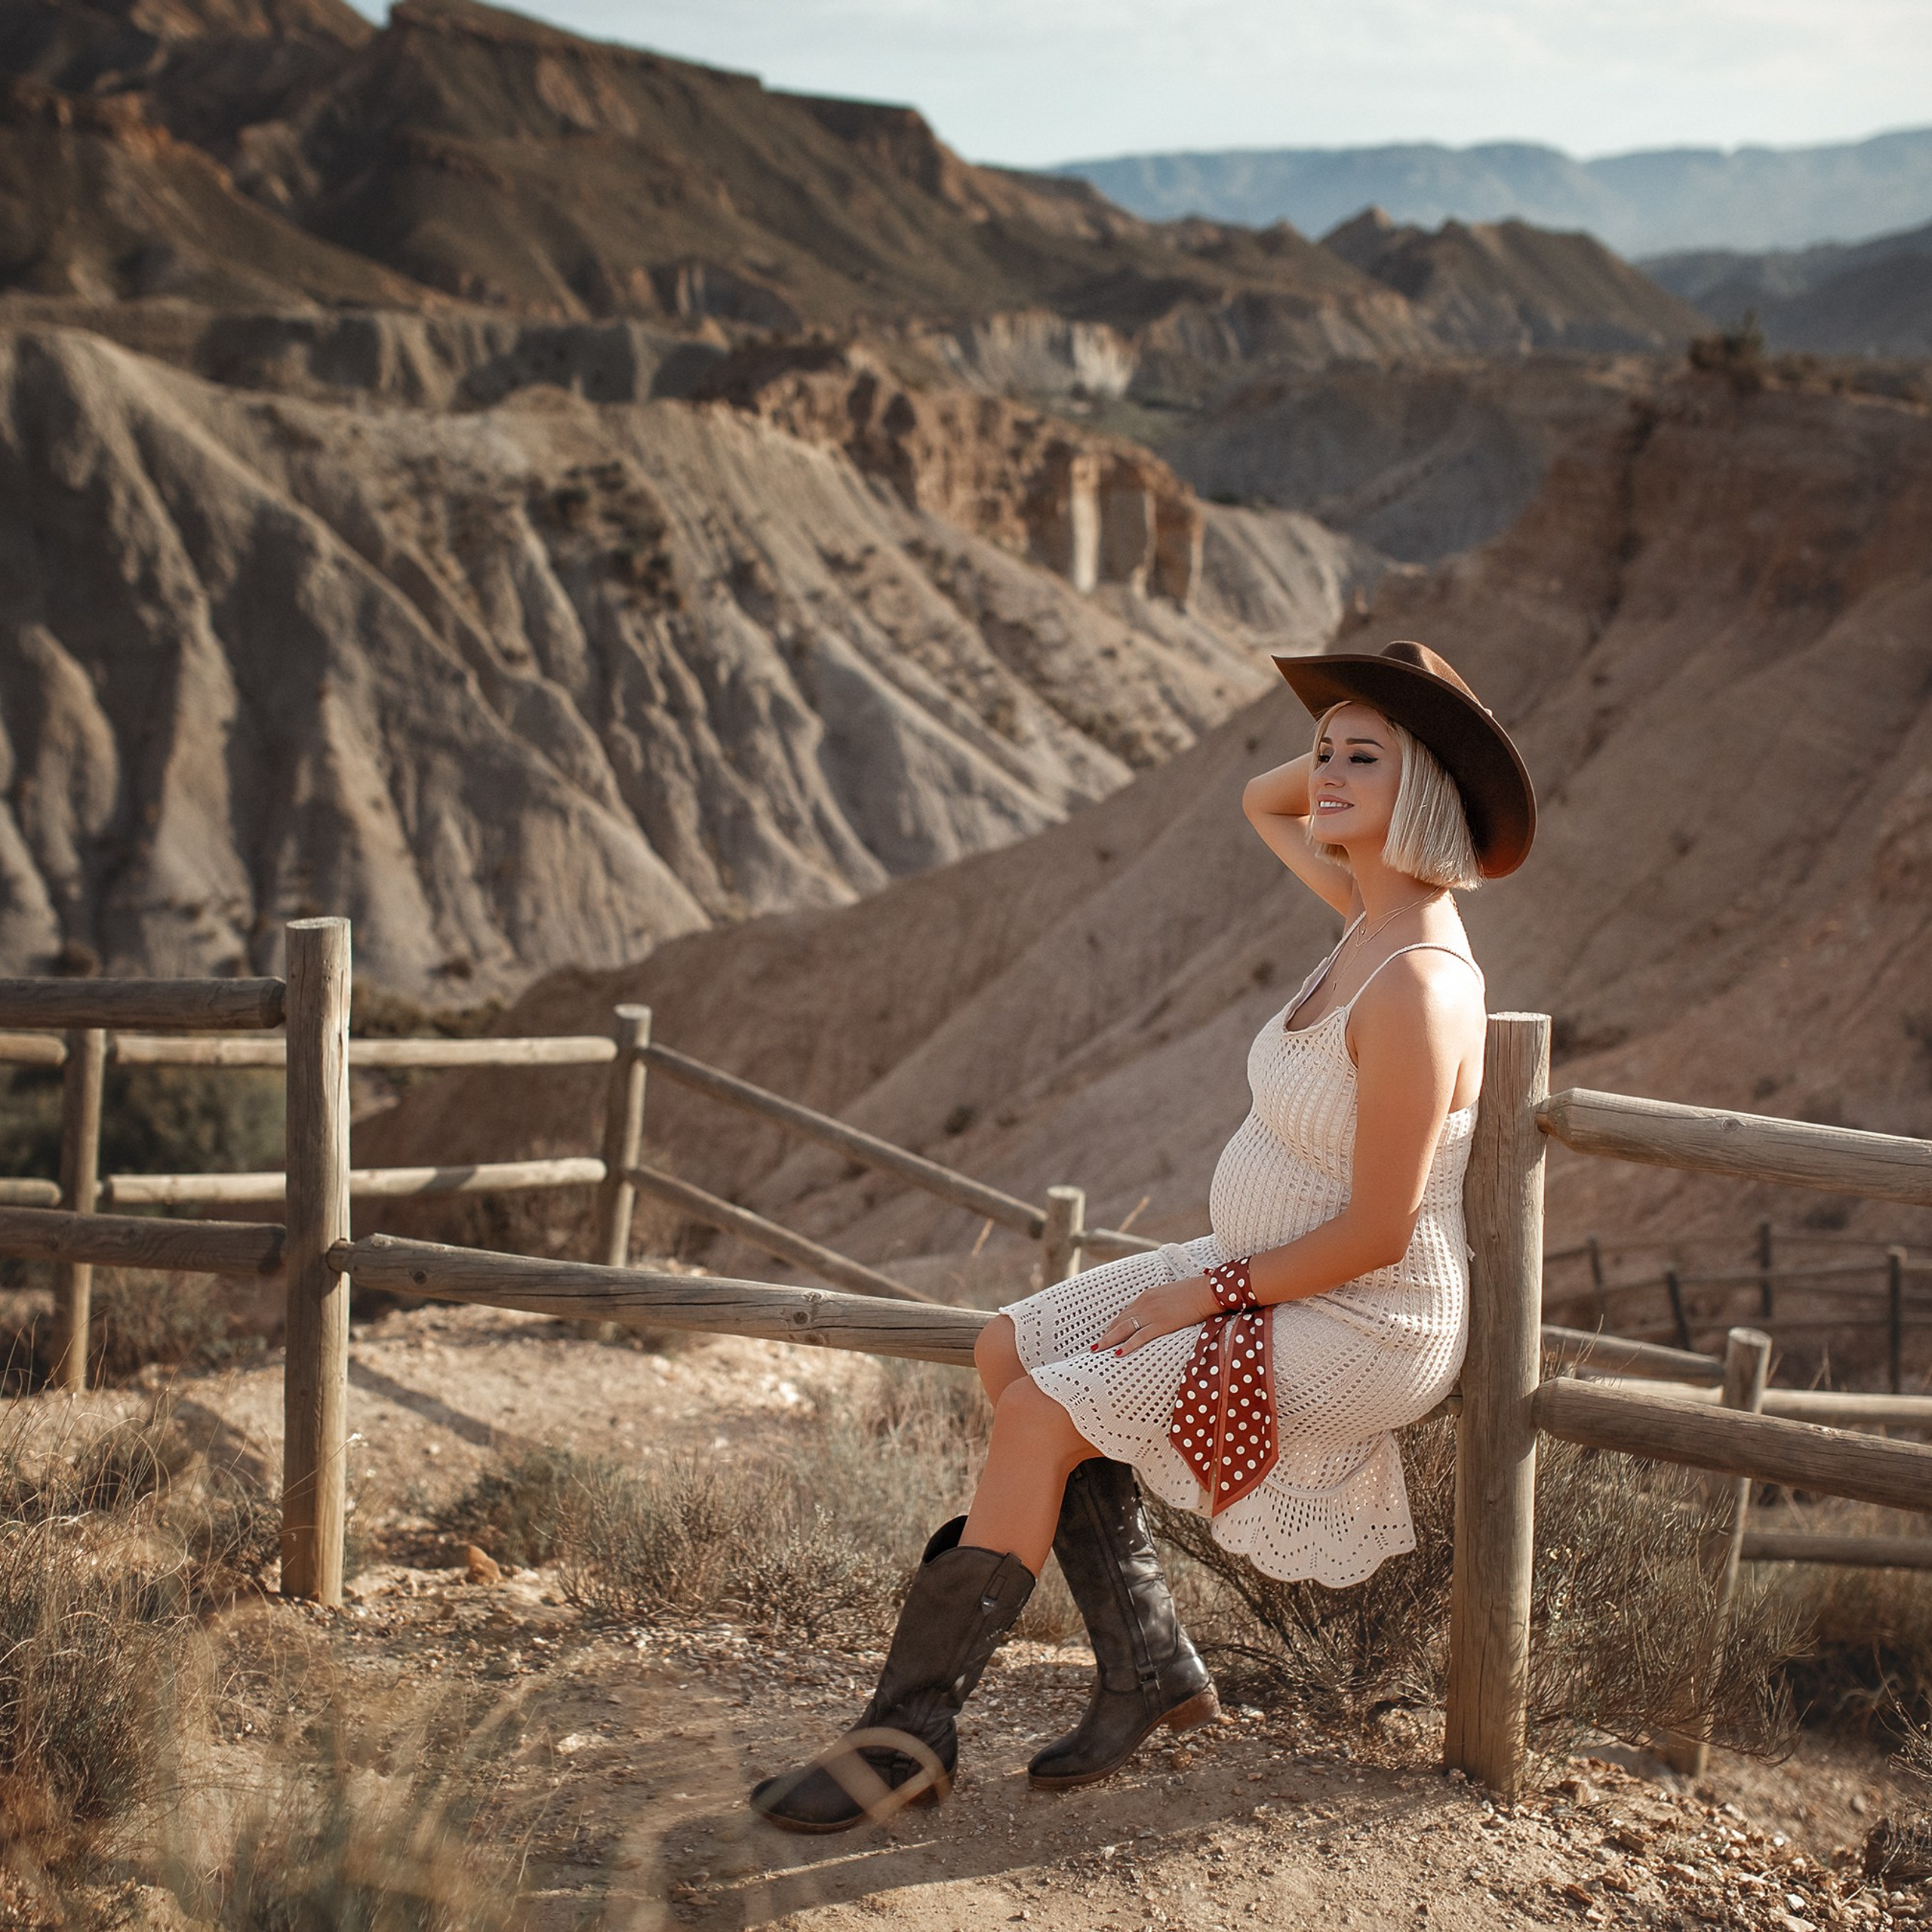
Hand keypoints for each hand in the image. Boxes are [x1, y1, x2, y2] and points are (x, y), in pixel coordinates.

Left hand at [1091, 1277, 1217, 1356]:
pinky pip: (1140, 1337)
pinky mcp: (1161, 1324)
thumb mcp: (1170, 1295)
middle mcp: (1144, 1304)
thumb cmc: (1193, 1293)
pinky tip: (1118, 1353)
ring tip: (1098, 1351)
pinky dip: (1127, 1345)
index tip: (1107, 1334)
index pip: (1124, 1313)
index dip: (1113, 1325)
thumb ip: (1159, 1304)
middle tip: (1095, 1346)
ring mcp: (1152, 1314)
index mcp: (1146, 1296)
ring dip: (1109, 1340)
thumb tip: (1157, 1315)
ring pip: (1124, 1329)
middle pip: (1119, 1321)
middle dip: (1106, 1334)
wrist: (1206, 1291)